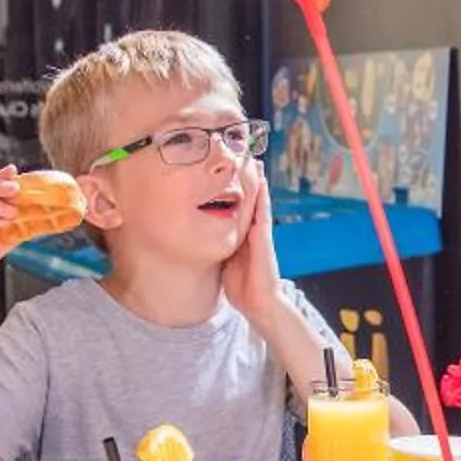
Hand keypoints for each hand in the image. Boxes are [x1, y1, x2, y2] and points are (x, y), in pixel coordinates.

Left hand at [217, 159, 282, 325]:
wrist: (258, 304)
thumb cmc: (240, 286)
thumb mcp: (223, 262)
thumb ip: (215, 248)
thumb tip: (196, 238)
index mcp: (240, 236)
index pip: (235, 207)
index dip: (232, 189)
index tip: (226, 170)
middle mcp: (252, 232)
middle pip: (248, 200)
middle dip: (245, 179)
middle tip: (243, 155)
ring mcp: (260, 235)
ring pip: (257, 203)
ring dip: (257, 182)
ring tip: (254, 162)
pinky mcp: (264, 240)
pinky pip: (262, 215)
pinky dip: (262, 198)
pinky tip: (260, 183)